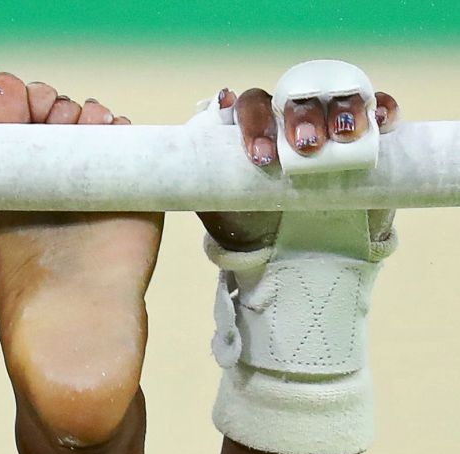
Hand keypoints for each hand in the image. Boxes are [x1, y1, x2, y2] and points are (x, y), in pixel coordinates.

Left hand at [198, 81, 399, 248]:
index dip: (253, 124)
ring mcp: (328, 122)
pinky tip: (380, 122)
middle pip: (292, 97)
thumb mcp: (221, 208)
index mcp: (253, 128)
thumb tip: (179, 166)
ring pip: (332, 95)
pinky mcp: (365, 136)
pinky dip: (380, 108)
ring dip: (338, 108)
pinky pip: (376, 108)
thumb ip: (202, 185)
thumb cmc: (252, 224)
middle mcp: (288, 118)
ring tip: (341, 137)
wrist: (297, 253)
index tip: (261, 158)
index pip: (250, 107)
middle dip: (297, 117)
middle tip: (305, 147)